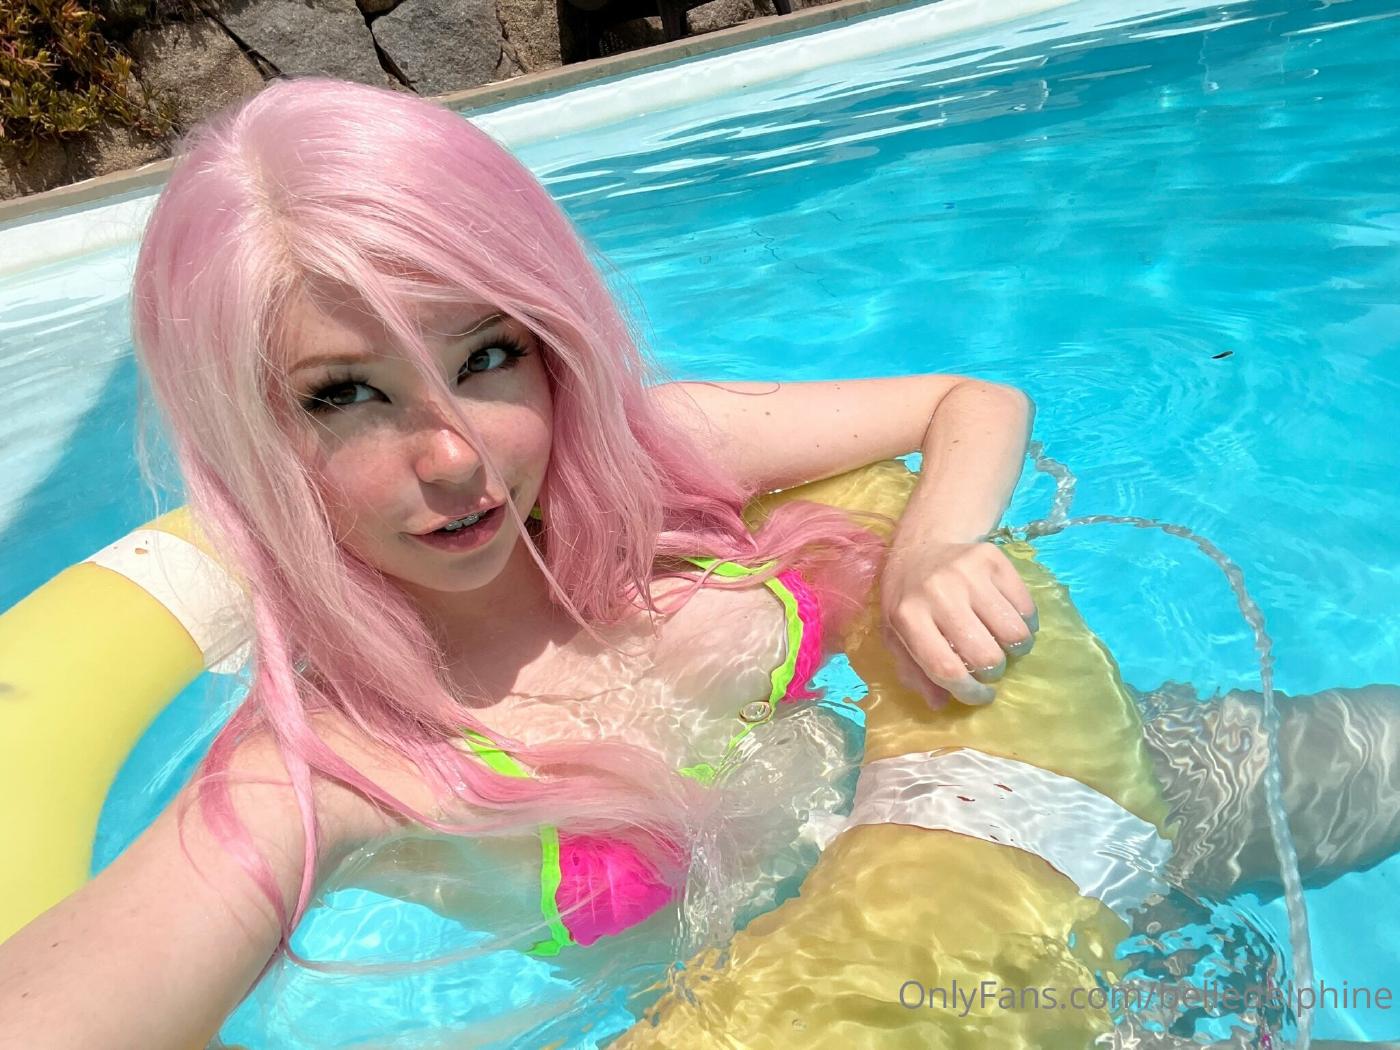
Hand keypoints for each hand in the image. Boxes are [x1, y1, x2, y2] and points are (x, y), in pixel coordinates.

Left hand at [879, 538, 1038, 706]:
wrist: (922, 545)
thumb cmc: (908, 597)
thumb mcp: (896, 633)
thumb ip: (914, 670)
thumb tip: (940, 703)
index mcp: (908, 616)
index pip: (946, 668)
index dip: (969, 692)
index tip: (982, 696)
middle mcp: (938, 592)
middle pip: (985, 654)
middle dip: (993, 672)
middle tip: (989, 666)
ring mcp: (967, 573)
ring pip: (1014, 632)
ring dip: (1015, 649)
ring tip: (1003, 645)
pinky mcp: (992, 559)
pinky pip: (1026, 607)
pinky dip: (1026, 623)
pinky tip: (1010, 621)